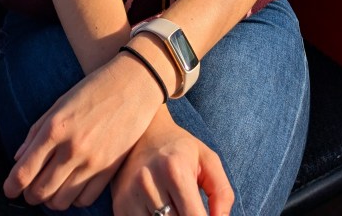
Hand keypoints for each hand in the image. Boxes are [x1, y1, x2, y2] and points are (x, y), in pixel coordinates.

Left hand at [3, 52, 163, 209]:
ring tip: (53, 187)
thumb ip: (37, 132)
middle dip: (30, 194)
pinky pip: (85, 200)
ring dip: (52, 198)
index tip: (9, 189)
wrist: (135, 84)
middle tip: (31, 187)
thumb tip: (18, 159)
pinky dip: (75, 198)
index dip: (11, 186)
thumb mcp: (60, 103)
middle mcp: (72, 148)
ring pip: (60, 201)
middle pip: (39, 192)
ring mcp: (92, 162)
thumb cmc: (95, 89)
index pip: (24, 172)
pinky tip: (74, 185)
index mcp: (55, 128)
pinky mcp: (110, 170)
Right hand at [111, 108, 233, 215]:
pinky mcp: (119, 206)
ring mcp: (130, 195)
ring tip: (175, 206)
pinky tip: (160, 211)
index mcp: (175, 170)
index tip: (205, 215)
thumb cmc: (181, 149)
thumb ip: (222, 193)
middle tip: (189, 207)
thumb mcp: (208, 161)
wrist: (143, 133)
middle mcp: (149, 183)